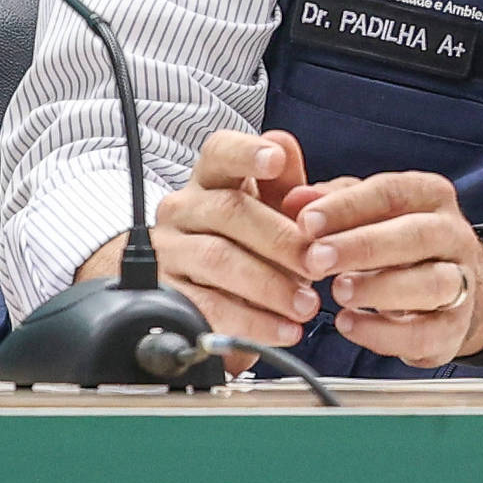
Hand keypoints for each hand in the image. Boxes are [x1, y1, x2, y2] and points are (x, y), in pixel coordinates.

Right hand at [77, 129, 319, 373]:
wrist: (199, 287)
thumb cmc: (253, 239)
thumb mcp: (281, 213)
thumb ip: (308, 199)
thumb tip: (321, 198)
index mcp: (214, 177)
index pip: (222, 151)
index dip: (248, 152)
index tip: (275, 160)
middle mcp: (183, 207)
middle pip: (229, 210)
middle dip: (280, 239)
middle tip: (318, 265)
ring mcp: (167, 249)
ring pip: (216, 259)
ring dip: (268, 285)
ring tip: (306, 306)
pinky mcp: (162, 294)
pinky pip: (204, 307)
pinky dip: (250, 321)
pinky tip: (282, 330)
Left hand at [294, 171, 482, 368]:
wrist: (448, 290)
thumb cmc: (396, 242)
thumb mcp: (367, 211)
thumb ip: (332, 202)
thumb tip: (296, 200)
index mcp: (430, 197)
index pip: (392, 192)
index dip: (348, 206)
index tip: (306, 222)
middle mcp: (452, 235)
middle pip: (417, 235)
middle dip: (364, 247)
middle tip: (317, 259)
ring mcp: (460, 282)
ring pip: (432, 283)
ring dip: (381, 289)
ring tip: (338, 292)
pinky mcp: (453, 327)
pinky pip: (425, 333)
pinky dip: (385, 333)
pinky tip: (349, 325)